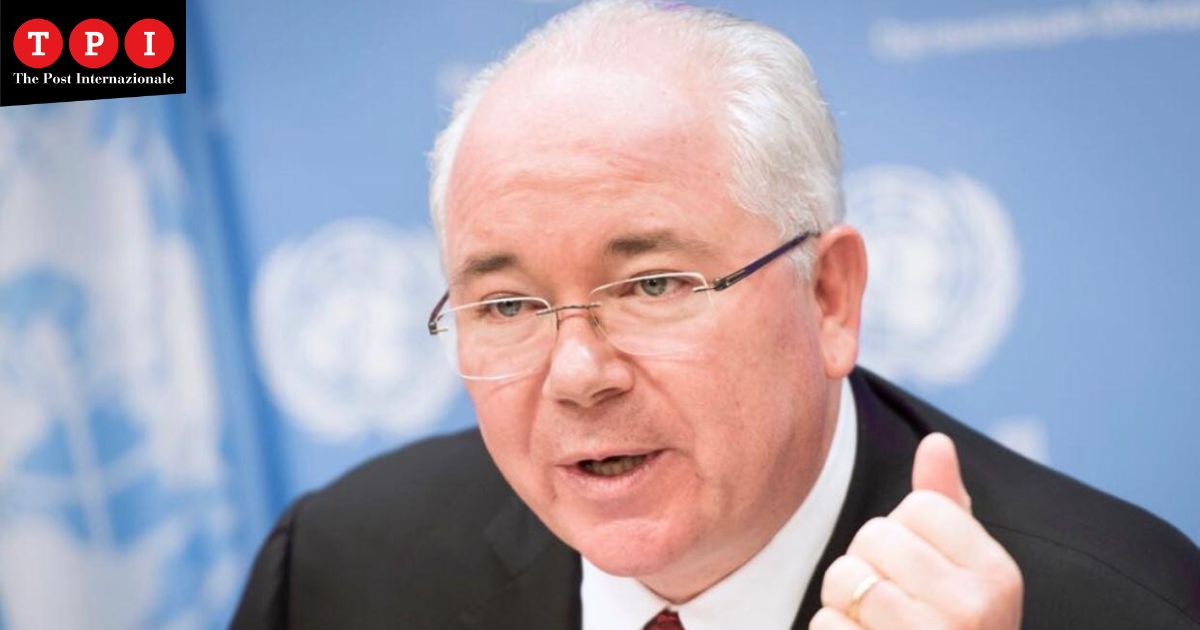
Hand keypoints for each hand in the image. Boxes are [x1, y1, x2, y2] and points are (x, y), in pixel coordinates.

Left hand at [812, 433, 1022, 628]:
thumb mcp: (965, 574)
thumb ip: (948, 506)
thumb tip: (936, 441)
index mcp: (996, 576)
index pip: (917, 506)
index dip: (902, 533)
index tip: (918, 570)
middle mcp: (974, 610)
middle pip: (874, 537)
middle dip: (866, 564)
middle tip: (890, 600)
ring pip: (845, 580)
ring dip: (843, 602)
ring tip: (874, 625)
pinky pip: (826, 625)